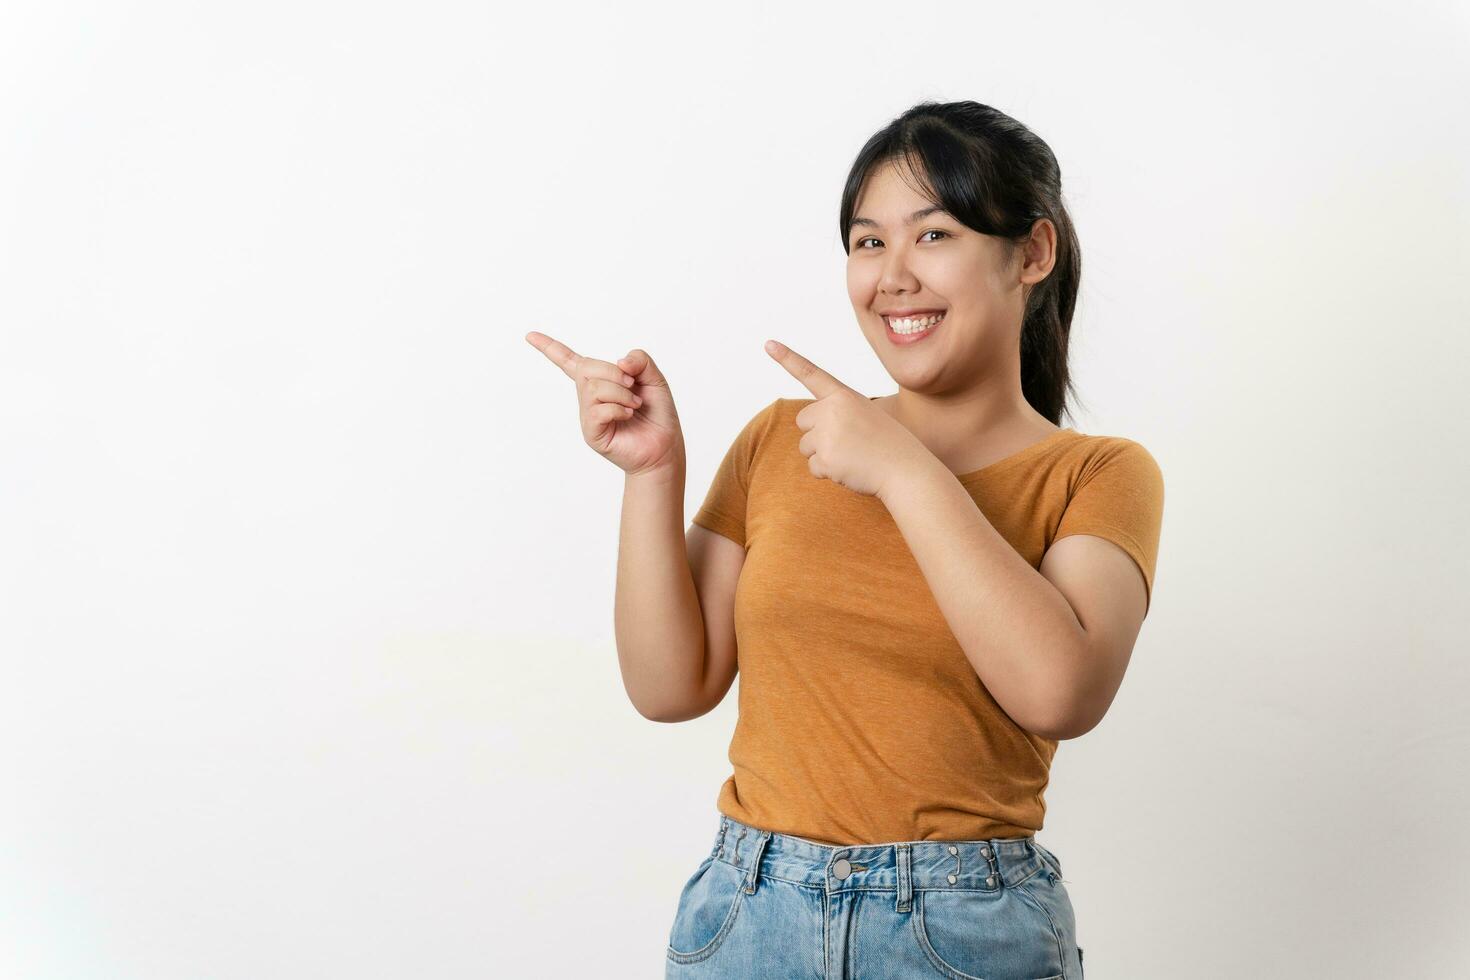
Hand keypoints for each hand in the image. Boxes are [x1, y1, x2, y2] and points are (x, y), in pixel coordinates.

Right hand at [526, 331, 684, 476]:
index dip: (550, 347)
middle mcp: (589, 397)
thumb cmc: (657, 415)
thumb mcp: (655, 379)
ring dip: (620, 392)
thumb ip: (640, 361)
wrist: (664, 448)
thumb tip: (619, 361)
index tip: (530, 336)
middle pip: (585, 368)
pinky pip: (598, 410)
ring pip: (593, 388)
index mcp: (601, 381)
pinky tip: (628, 415)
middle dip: (612, 372)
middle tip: (632, 385)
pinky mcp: (592, 433)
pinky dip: (618, 408)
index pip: (570, 361)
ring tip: (634, 405)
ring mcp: (588, 416)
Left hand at [764, 339, 926, 499]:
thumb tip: (814, 429)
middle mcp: (832, 410)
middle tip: (846, 441)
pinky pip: (813, 468)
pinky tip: (850, 469)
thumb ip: (838, 413)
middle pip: (803, 420)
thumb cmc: (888, 444)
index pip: (812, 374)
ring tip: (852, 455)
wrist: (905, 469)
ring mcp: (827, 435)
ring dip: (823, 455)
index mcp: (844, 396)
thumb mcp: (866, 414)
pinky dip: (828, 473)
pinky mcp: (826, 459)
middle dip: (816, 433)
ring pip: (805, 446)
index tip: (769, 344)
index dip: (788, 359)